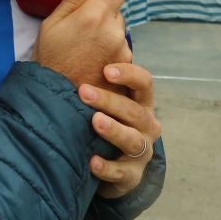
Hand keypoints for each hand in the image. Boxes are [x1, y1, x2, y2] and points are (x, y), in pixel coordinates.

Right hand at [35, 0, 129, 90]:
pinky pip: (122, 52)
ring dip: (109, 37)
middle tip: (84, 33)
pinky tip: (94, 65)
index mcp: (95, 16)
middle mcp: (114, 32)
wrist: (56, 100)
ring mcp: (123, 52)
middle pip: (117, 12)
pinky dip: (112, 55)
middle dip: (104, 17)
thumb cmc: (49, 59)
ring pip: (119, 33)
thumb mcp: (52, 24)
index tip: (93, 3)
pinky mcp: (126, 69)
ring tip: (87, 52)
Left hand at [79, 62, 160, 198]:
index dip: (129, 74)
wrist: (113, 168)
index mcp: (141, 103)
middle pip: (134, 110)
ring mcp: (142, 152)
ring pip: (132, 140)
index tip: (106, 69)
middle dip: (109, 100)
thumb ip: (95, 79)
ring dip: (113, 130)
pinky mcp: (132, 176)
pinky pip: (122, 172)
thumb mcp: (106, 102)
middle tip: (83, 91)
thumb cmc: (106, 123)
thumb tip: (74, 43)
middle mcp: (147, 125)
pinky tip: (92, 162)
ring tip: (94, 121)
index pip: (145, 83)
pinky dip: (107, 168)